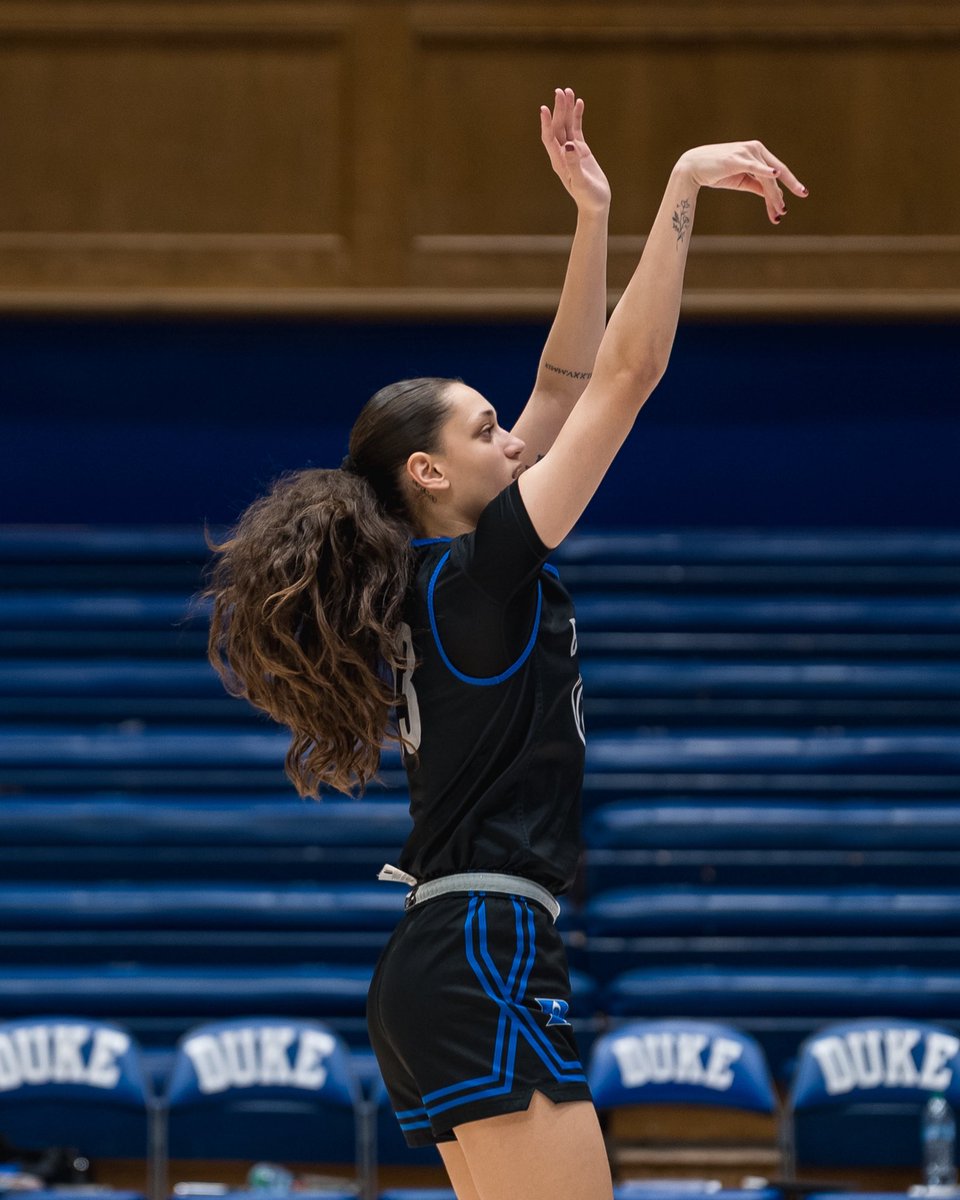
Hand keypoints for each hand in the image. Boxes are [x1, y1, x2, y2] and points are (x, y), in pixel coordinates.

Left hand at [540, 87, 610, 214]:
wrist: (596, 205)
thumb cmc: (589, 197)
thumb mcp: (581, 182)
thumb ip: (574, 164)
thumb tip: (570, 145)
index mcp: (559, 162)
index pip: (549, 138)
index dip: (546, 123)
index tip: (544, 108)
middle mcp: (562, 154)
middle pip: (557, 127)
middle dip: (558, 109)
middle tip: (560, 91)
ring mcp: (571, 151)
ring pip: (566, 126)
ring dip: (566, 109)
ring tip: (568, 91)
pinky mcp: (581, 150)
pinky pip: (577, 129)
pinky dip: (577, 116)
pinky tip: (579, 103)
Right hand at [675, 140, 807, 223]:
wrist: (693, 167)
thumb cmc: (716, 172)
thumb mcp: (741, 181)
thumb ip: (758, 185)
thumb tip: (774, 195)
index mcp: (758, 153)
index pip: (776, 172)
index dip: (788, 185)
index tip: (799, 195)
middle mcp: (756, 149)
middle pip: (775, 176)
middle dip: (780, 196)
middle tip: (784, 212)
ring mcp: (748, 153)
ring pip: (767, 178)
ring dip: (773, 197)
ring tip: (779, 212)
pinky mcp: (738, 159)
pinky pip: (756, 167)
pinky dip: (765, 171)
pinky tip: (774, 175)